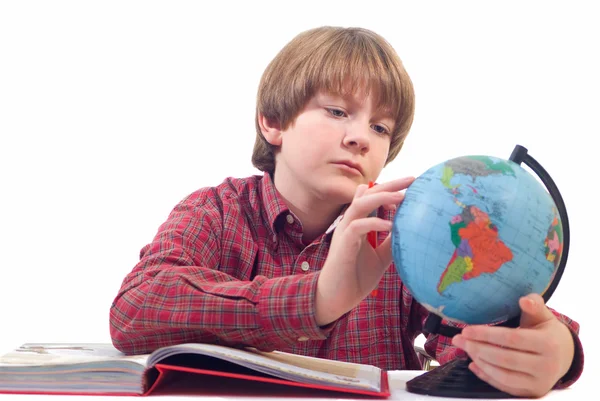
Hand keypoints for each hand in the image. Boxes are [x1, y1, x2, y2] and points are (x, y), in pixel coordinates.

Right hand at [315, 177, 413, 325]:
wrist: (337, 297)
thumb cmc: (356, 276)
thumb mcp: (381, 257)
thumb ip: (390, 241)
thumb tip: (409, 230)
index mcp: (358, 223)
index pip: (372, 197)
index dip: (389, 188)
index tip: (412, 185)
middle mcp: (350, 223)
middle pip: (367, 194)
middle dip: (390, 185)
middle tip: (412, 179)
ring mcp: (345, 232)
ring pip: (360, 204)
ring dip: (381, 198)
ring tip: (402, 196)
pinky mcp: (343, 244)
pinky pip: (357, 227)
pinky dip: (375, 223)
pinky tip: (391, 225)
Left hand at [452, 293, 574, 397]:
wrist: (565, 356)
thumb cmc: (547, 331)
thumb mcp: (543, 316)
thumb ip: (534, 305)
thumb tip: (524, 299)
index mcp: (548, 344)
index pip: (511, 339)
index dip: (486, 335)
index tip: (466, 330)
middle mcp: (546, 366)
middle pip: (504, 359)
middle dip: (477, 348)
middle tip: (458, 339)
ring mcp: (539, 382)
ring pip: (503, 376)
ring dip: (479, 362)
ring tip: (464, 349)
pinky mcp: (532, 393)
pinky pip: (505, 387)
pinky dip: (486, 376)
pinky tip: (473, 364)